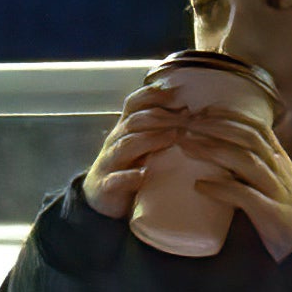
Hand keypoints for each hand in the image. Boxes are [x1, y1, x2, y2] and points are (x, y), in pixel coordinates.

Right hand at [80, 95, 194, 218]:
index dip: (151, 94)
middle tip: (187, 118)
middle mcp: (115, 142)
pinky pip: (114, 180)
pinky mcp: (106, 187)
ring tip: (173, 137)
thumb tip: (191, 112)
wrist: (100, 199)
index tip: (176, 92)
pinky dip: (128, 177)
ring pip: (125, 146)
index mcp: (125, 130)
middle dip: (161, 117)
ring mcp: (109, 164)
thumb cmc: (130, 167)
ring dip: (150, 139)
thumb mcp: (143, 145)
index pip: (133, 104)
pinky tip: (143, 175)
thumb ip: (160, 130)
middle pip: (134, 122)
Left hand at [187, 113, 291, 260]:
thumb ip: (257, 170)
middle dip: (217, 126)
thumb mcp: (278, 185)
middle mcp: (280, 171)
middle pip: (249, 137)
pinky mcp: (272, 213)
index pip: (258, 128)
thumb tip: (226, 160)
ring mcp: (276, 191)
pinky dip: (221, 188)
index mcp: (280, 162)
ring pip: (246, 160)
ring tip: (187, 147)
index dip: (231, 116)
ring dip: (214, 150)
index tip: (205, 111)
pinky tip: (200, 185)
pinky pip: (245, 195)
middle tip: (188, 124)